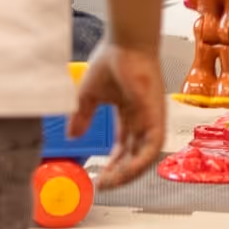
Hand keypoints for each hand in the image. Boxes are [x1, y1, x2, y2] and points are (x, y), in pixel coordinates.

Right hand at [74, 41, 167, 187]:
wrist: (125, 42)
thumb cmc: (111, 60)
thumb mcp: (88, 95)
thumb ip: (82, 116)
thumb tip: (72, 137)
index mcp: (129, 113)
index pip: (124, 146)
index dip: (112, 164)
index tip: (98, 178)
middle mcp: (143, 119)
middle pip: (134, 155)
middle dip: (119, 173)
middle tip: (103, 186)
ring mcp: (152, 118)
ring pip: (145, 156)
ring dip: (129, 173)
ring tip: (111, 183)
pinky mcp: (157, 116)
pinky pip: (153, 147)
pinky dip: (140, 162)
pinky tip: (125, 173)